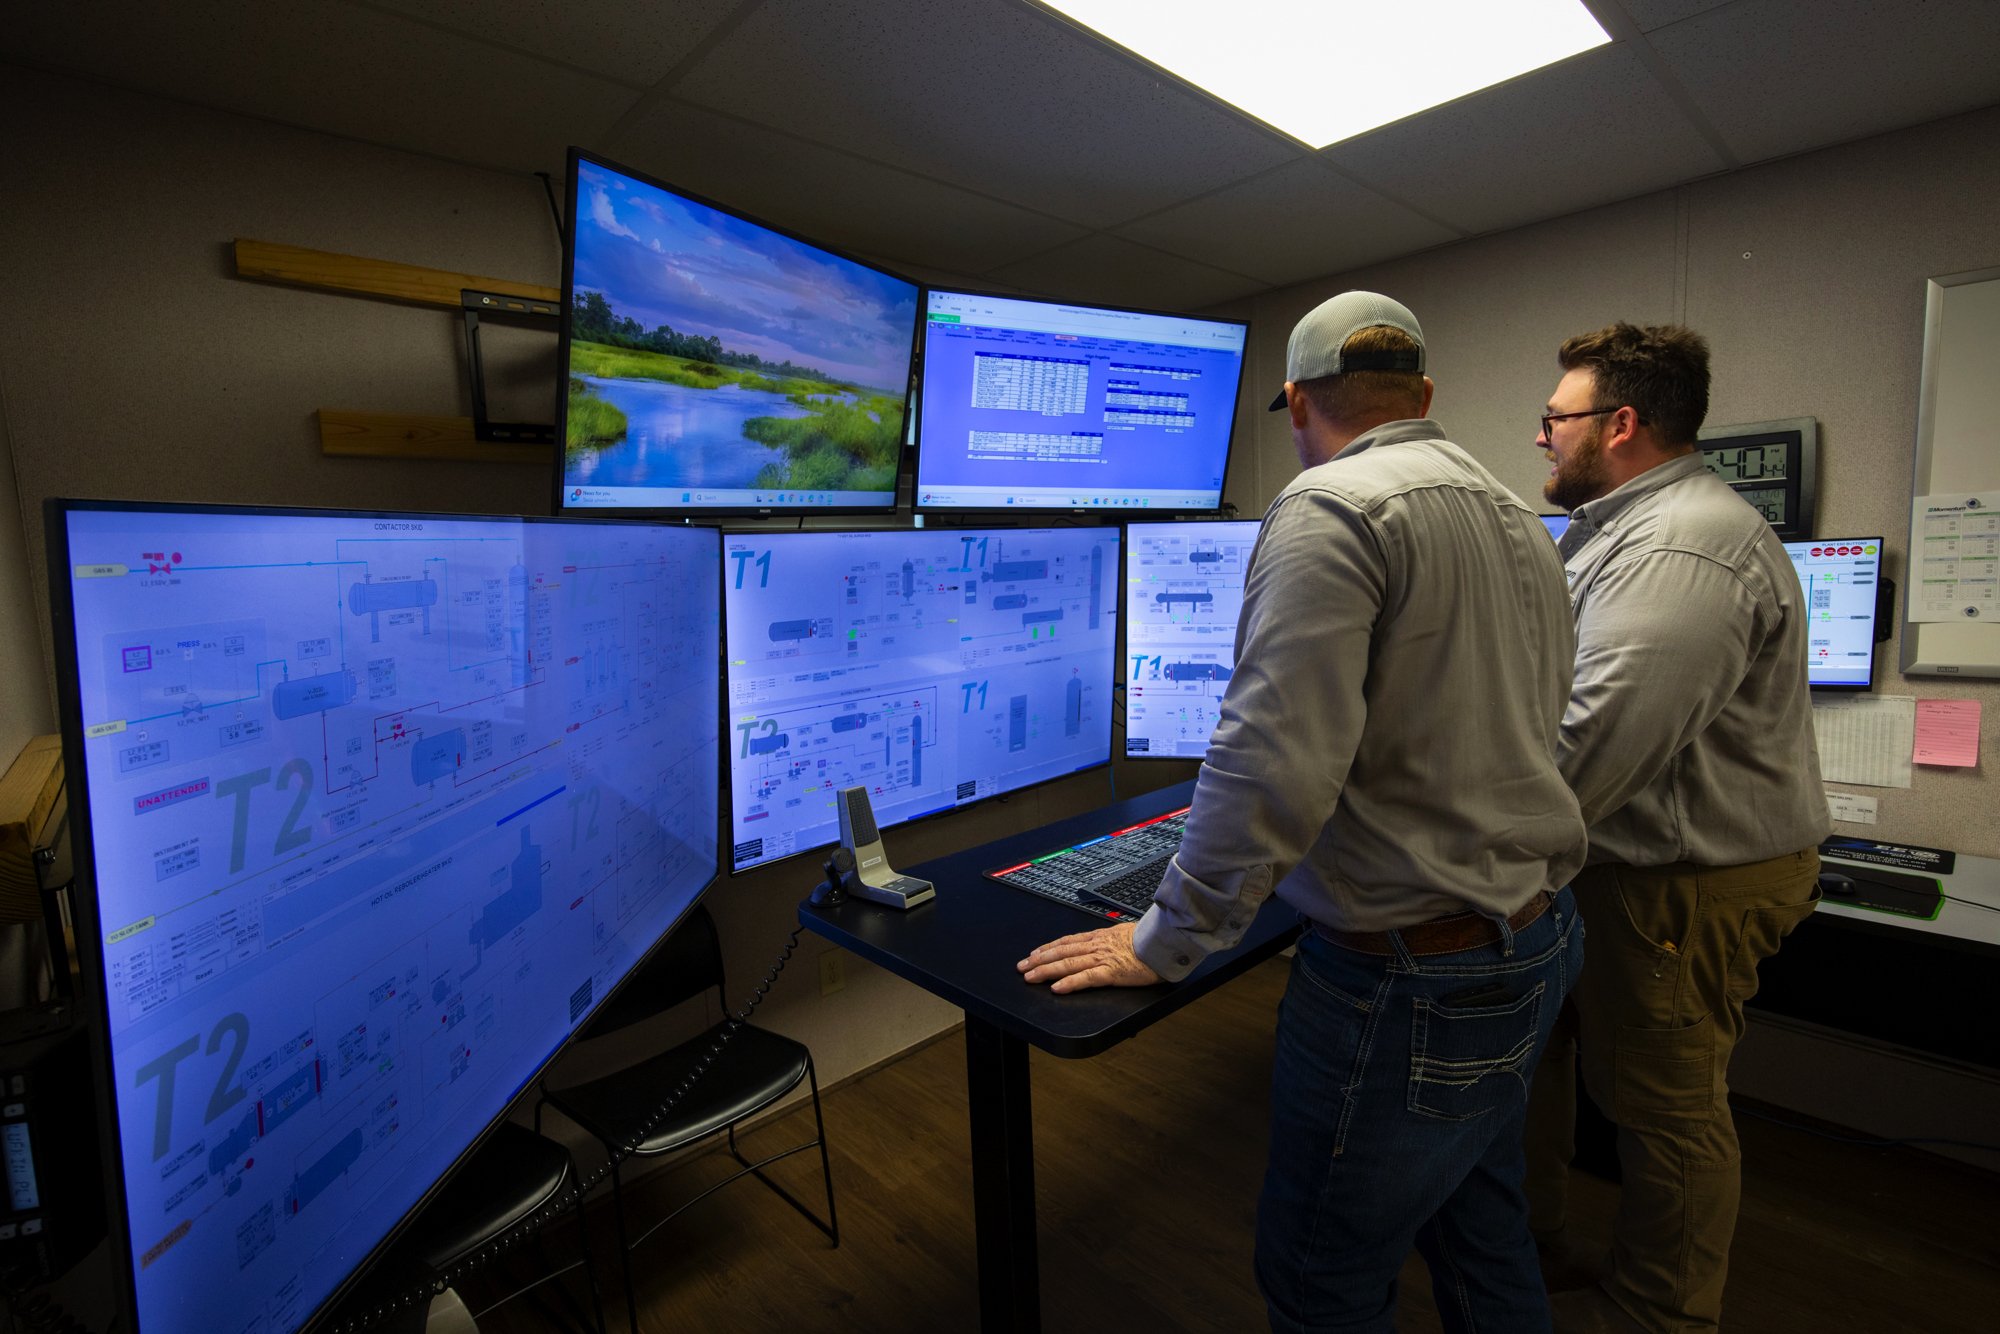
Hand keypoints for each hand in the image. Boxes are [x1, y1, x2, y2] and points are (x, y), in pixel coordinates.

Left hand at [1017, 923, 1161, 993]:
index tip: (1034, 953)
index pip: (1067, 941)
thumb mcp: (1126, 934)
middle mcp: (1096, 945)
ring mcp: (1102, 958)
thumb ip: (1113, 939)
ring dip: (1046, 971)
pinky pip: (1086, 978)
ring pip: (1067, 964)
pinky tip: (1056, 988)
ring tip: (1030, 977)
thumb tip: (1108, 941)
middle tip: (1022, 967)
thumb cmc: (1150, 939)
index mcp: (1100, 937)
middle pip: (1061, 952)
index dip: (1048, 948)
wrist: (1165, 941)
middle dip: (1039, 960)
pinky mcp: (1111, 972)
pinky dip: (1069, 983)